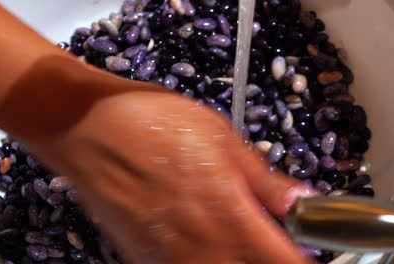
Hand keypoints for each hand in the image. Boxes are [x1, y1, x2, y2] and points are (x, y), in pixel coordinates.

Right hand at [34, 90, 314, 263]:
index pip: (285, 263)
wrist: (88, 127)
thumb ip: (264, 179)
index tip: (305, 249)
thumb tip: (299, 200)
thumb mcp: (221, 136)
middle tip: (270, 240)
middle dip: (268, 259)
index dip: (301, 261)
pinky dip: (202, 260)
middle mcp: (200, 247)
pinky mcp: (141, 258)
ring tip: (230, 234)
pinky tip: (200, 239)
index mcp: (229, 214)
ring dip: (233, 260)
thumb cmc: (148, 121)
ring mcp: (168, 258)